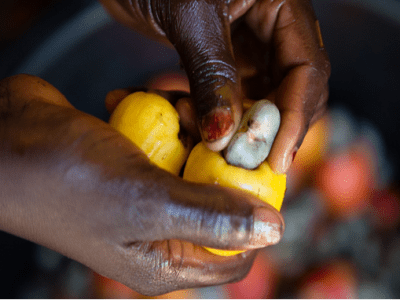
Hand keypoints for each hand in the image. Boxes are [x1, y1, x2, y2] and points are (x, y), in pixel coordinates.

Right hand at [0, 74, 283, 295]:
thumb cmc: (67, 180)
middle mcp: (160, 235)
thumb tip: (273, 231)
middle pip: (218, 202)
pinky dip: (161, 122)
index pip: (235, 254)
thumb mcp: (147, 202)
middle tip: (212, 126)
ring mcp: (147, 197)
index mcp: (165, 261)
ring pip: (194, 166)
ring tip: (173, 108)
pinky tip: (135, 105)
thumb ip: (212, 217)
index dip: (254, 217)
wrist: (6, 138)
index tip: (257, 170)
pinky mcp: (136, 165)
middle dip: (220, 162)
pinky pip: (167, 144)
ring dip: (190, 133)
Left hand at [99, 0, 330, 173]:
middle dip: (265, 128)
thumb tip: (223, 136)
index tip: (278, 157)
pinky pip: (224, 98)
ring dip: (230, 126)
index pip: (308, 69)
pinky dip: (208, 115)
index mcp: (283, 6)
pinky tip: (184, 116)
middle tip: (239, 157)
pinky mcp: (221, 62)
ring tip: (197, 130)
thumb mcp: (191, 18)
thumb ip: (213, 74)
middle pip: (288, 92)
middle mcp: (272, 30)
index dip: (296, 117)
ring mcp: (247, 48)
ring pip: (254, 101)